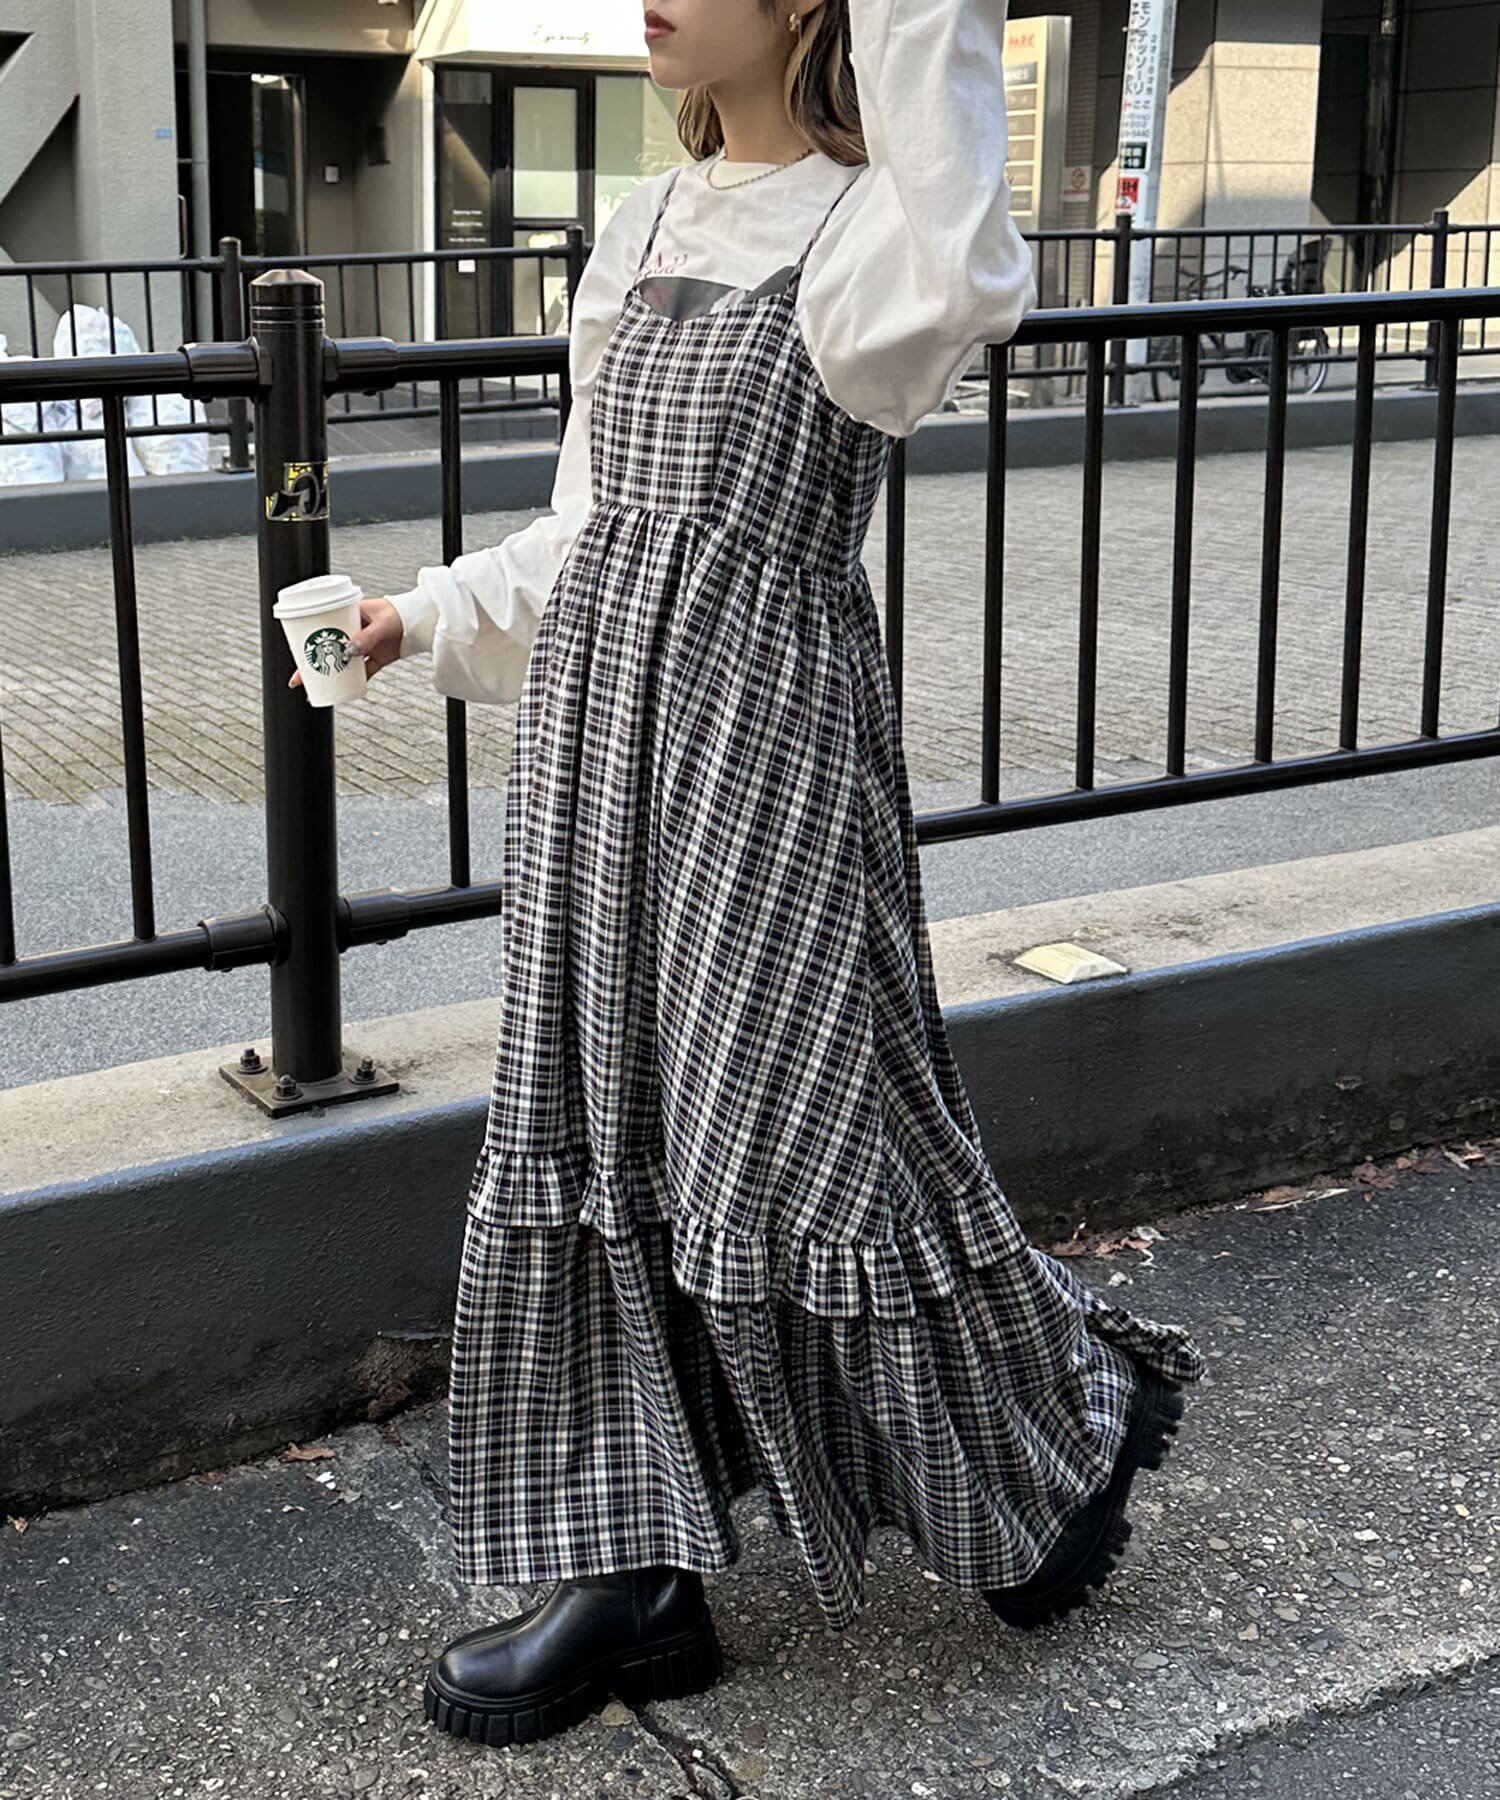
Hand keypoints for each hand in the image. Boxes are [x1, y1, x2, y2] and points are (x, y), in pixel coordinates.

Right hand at [289, 595, 403, 690]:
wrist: (424, 621)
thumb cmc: (401, 613)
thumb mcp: (382, 623)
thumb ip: (367, 636)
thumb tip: (349, 651)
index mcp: (350, 614)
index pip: (323, 626)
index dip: (308, 640)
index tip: (298, 653)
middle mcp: (354, 630)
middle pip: (328, 648)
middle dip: (312, 663)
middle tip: (299, 678)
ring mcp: (365, 645)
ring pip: (343, 662)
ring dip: (331, 675)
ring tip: (316, 688)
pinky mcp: (377, 658)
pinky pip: (362, 672)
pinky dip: (354, 682)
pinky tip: (342, 691)